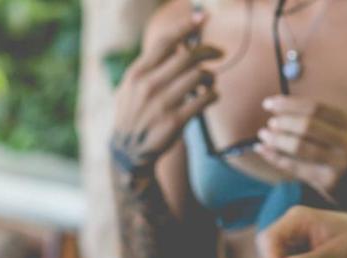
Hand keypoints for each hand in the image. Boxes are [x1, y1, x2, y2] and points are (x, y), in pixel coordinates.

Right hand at [110, 15, 221, 174]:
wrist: (128, 152)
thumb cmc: (135, 114)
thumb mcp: (131, 87)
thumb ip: (151, 65)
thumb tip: (180, 42)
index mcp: (137, 74)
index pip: (165, 42)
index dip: (187, 26)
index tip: (202, 17)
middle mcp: (148, 86)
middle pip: (188, 56)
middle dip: (209, 50)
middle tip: (218, 53)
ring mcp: (162, 103)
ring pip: (199, 75)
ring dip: (210, 75)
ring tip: (209, 80)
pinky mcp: (174, 121)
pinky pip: (205, 98)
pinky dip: (213, 94)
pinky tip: (210, 96)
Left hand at [256, 96, 346, 204]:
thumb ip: (323, 124)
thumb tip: (281, 111)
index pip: (316, 108)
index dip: (288, 104)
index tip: (268, 103)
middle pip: (306, 125)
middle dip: (282, 122)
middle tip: (269, 124)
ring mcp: (340, 162)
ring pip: (299, 146)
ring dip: (276, 140)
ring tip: (263, 136)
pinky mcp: (329, 182)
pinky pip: (295, 167)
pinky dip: (275, 157)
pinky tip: (264, 151)